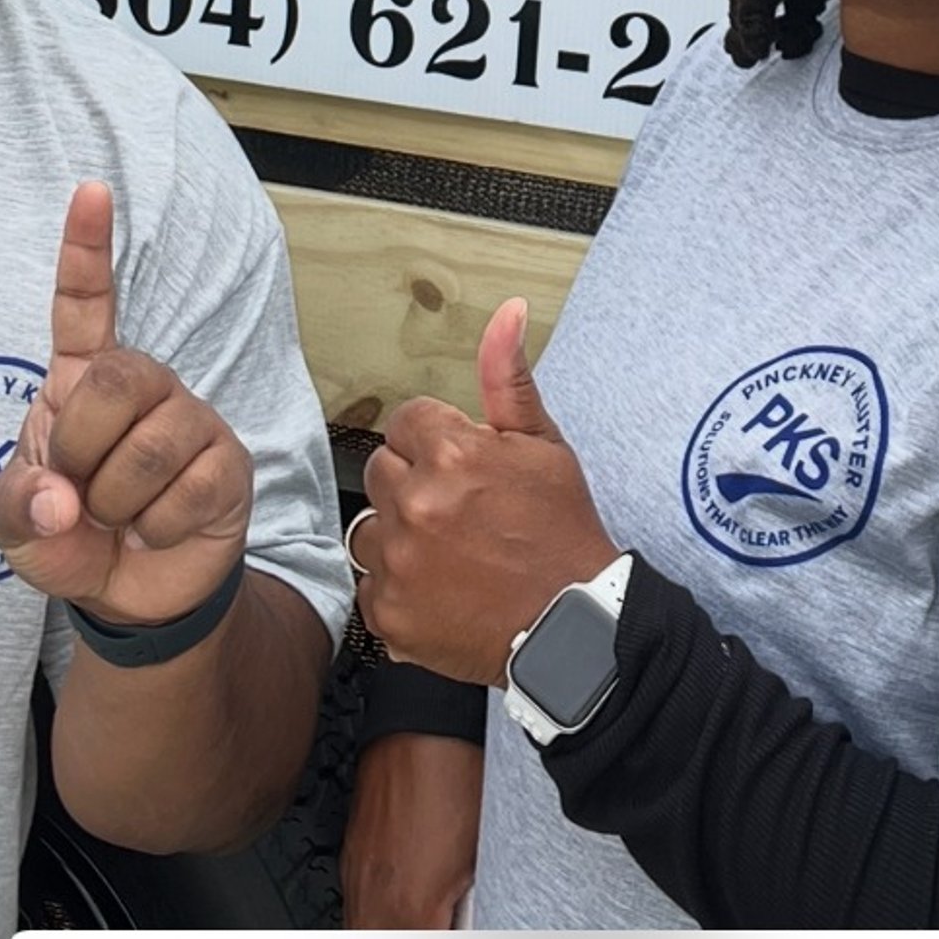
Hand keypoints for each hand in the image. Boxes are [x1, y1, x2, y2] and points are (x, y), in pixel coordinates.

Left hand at [0, 180, 251, 623]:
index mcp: (82, 382)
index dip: (87, 249)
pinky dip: (156, 527)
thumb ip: (16, 504)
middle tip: (79, 491)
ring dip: (117, 502)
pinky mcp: (227, 463)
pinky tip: (156, 529)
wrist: (130, 595)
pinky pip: (187, 488)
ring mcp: (190, 420)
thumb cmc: (70, 536)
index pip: (84, 306)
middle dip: (83, 448)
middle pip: (117, 379)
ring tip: (120, 517)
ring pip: (150, 445)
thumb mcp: (17, 525)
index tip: (91, 190)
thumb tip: (62, 498)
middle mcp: (142, 387)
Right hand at [341, 732, 481, 938]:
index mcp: (414, 912)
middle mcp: (376, 904)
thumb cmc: (459, 774)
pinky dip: (366, 938)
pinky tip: (388, 934)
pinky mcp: (350, 858)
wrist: (423, 718)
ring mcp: (356, 880)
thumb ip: (468, 916)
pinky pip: (350, 916)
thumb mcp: (482, 857)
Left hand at [351, 298, 617, 683]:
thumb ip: (508, 378)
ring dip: (398, 535)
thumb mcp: (543, 444)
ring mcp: (399, 563)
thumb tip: (506, 314)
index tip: (463, 469)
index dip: (437, 442)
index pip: (407, 422)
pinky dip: (396, 588)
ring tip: (445, 551)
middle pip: (382, 470)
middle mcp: (417, 505)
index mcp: (451, 454)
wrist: (570, 625)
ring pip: (368, 528)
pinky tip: (437, 588)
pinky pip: (369, 586)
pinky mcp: (390, 614)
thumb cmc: (560, 532)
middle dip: (414, 483)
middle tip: (459, 511)